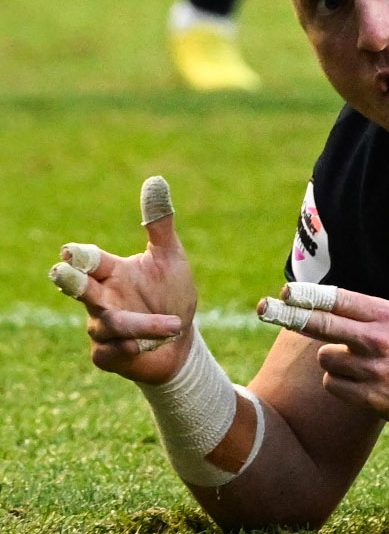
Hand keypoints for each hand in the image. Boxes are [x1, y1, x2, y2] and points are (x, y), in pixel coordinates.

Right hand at [48, 177, 198, 383]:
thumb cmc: (171, 295)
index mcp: (111, 272)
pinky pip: (109, 352)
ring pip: (107, 324)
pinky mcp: (107, 354)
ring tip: (173, 324)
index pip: (90, 260)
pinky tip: (146, 348)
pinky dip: (129, 349)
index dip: (80, 256)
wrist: (181, 342)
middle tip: (62, 274)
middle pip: (79, 290)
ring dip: (139, 325)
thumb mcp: (171, 258)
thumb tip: (156, 179)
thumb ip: (159, 224)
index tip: (70, 252)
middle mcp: (101, 298)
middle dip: (71, 283)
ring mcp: (101, 327)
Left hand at [258, 217, 388, 435]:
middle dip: (290, 316)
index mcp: (388, 315)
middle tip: (265, 309)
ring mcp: (372, 370)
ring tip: (353, 357)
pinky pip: (333, 385)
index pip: (341, 301)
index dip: (310, 296)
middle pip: (322, 326)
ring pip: (326, 358)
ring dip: (332, 357)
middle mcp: (376, 341)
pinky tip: (358, 380)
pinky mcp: (369, 397)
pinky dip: (339, 383)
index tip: (286, 292)